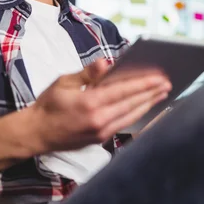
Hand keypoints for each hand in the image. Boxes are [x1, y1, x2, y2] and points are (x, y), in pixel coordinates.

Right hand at [29, 58, 171, 153]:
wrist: (36, 133)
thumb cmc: (48, 105)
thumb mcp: (63, 82)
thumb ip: (88, 73)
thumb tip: (106, 63)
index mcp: (89, 103)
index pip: (123, 91)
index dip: (144, 84)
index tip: (160, 77)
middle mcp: (98, 120)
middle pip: (132, 105)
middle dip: (151, 94)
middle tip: (168, 84)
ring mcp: (100, 132)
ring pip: (131, 117)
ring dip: (148, 105)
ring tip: (162, 95)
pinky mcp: (99, 140)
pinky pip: (124, 125)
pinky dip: (137, 115)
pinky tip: (145, 108)